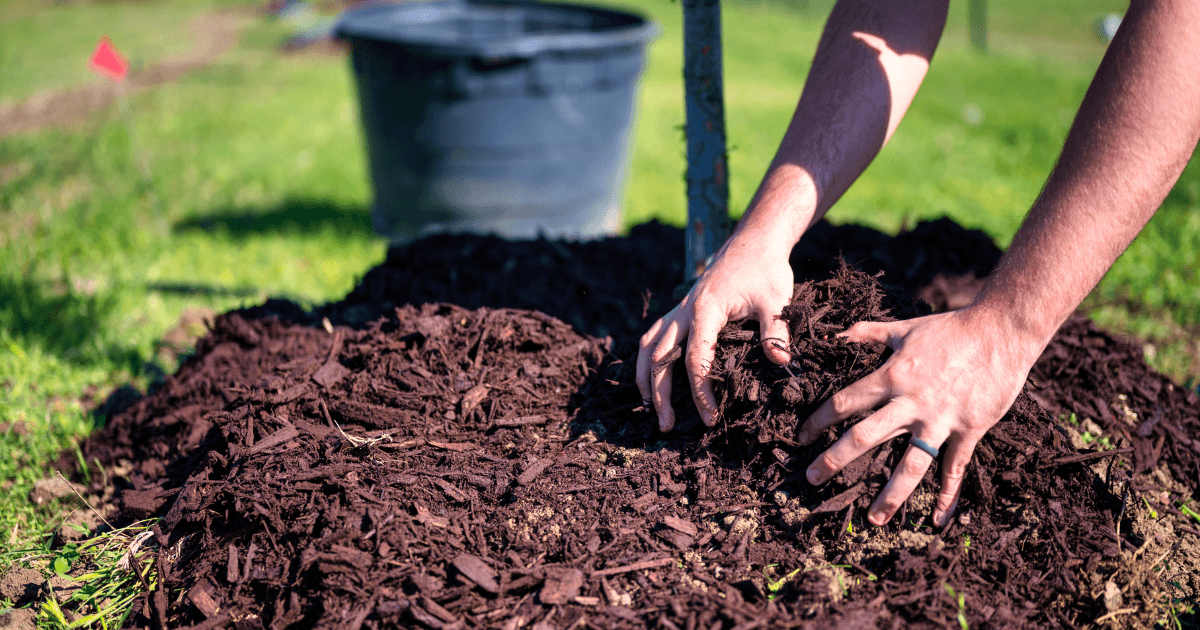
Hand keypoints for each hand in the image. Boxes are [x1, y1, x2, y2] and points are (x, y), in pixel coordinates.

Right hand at [636, 233, 794, 431]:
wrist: (754, 241)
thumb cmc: (766, 270)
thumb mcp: (776, 299)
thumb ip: (776, 331)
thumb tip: (780, 362)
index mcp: (706, 311)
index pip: (695, 360)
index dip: (700, 391)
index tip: (709, 417)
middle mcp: (685, 311)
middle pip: (660, 358)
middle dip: (660, 394)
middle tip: (667, 426)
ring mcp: (679, 309)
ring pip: (649, 346)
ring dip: (645, 378)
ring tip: (649, 408)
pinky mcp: (681, 309)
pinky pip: (654, 335)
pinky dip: (647, 359)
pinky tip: (650, 378)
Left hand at [796, 305, 1041, 527]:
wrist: (1001, 331)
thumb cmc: (951, 328)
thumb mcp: (905, 327)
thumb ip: (868, 333)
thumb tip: (839, 333)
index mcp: (891, 376)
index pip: (845, 403)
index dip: (819, 420)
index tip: (802, 436)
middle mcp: (911, 403)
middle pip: (864, 437)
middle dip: (835, 460)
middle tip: (813, 479)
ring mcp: (940, 420)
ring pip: (910, 464)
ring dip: (891, 494)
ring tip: (874, 519)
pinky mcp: (969, 430)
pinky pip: (955, 467)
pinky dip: (948, 495)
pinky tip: (938, 518)